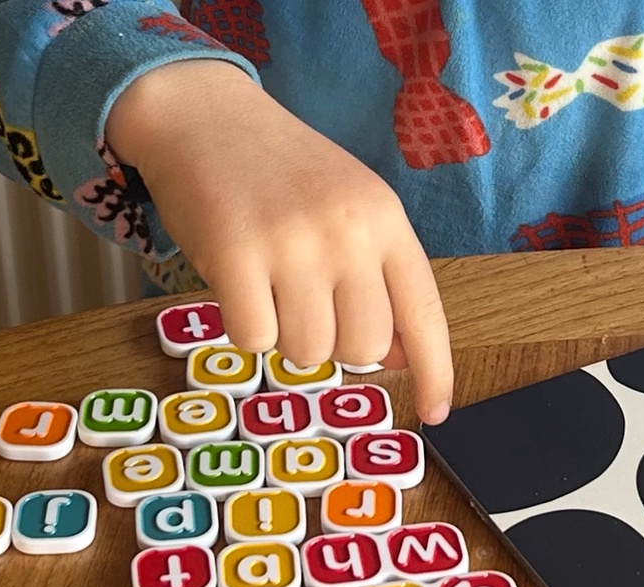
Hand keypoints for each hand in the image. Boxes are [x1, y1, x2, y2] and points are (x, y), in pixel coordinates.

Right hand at [107, 61, 452, 423]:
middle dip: (333, 344)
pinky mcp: (235, 256)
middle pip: (362, 347)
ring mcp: (292, 244)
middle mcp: (348, 233)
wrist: (206, 117)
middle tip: (304, 305)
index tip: (436, 412)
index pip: (423, 312)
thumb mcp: (347, 209)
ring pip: (307, 351)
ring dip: (285, 336)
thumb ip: (375, 277)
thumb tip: (393, 356)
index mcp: (385, 220)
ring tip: (268, 287)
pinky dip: (244, 328)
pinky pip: (253, 340)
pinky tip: (238, 286)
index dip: (434, 370)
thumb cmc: (279, 172)